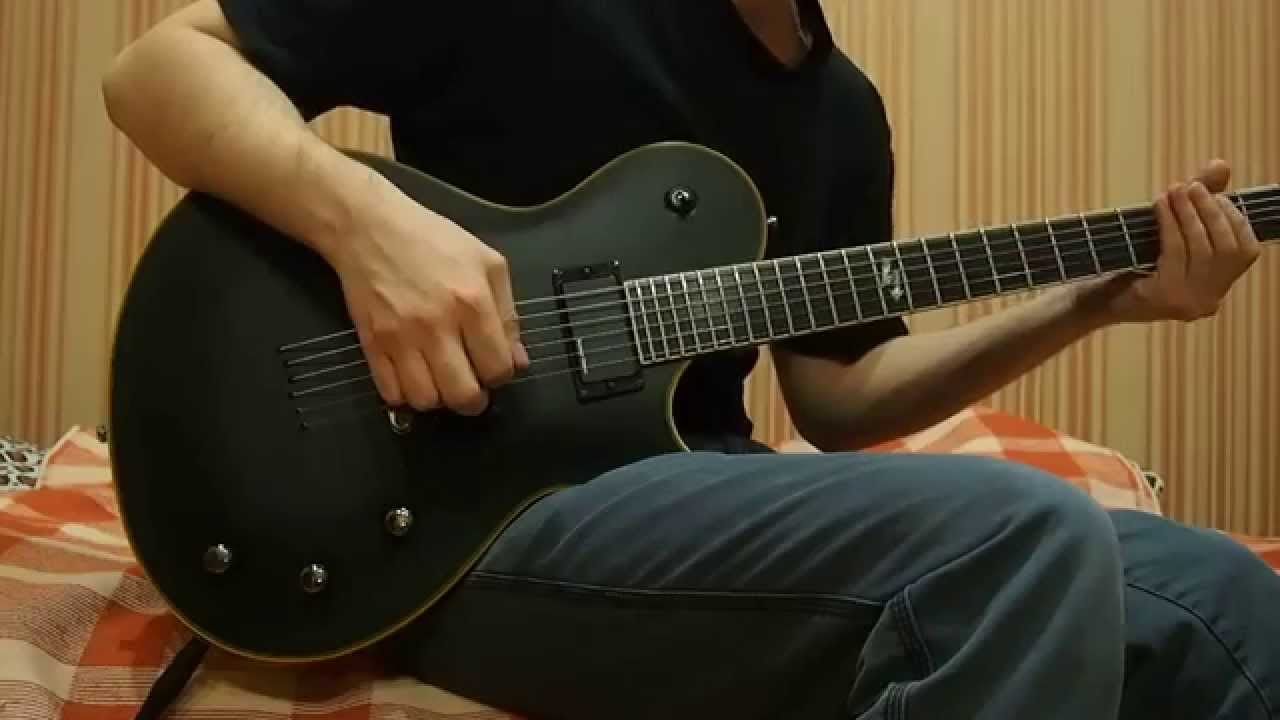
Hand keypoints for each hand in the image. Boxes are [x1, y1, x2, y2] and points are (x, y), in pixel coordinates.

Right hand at [331, 185, 528, 415]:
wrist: (369, 227)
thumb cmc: (432, 240)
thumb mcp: (487, 263)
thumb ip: (508, 314)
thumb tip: (518, 361)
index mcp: (472, 302)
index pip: (497, 368)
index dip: (501, 376)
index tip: (493, 367)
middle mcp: (436, 324)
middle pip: (462, 395)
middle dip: (473, 400)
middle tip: (471, 387)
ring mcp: (400, 337)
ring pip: (426, 401)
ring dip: (438, 399)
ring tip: (441, 381)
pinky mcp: (371, 343)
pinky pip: (391, 393)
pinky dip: (405, 395)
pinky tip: (414, 376)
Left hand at [1076, 160, 1261, 324]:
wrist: (1091, 297)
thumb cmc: (1130, 262)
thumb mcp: (1169, 232)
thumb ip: (1199, 201)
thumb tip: (1220, 164)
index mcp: (1217, 287)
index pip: (1245, 251)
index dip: (1233, 218)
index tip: (1214, 194)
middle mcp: (1209, 300)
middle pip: (1228, 249)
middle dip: (1210, 212)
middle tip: (1191, 186)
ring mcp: (1189, 304)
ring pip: (1202, 250)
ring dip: (1189, 214)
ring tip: (1175, 190)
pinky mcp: (1166, 299)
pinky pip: (1176, 253)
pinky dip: (1170, 224)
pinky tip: (1159, 204)